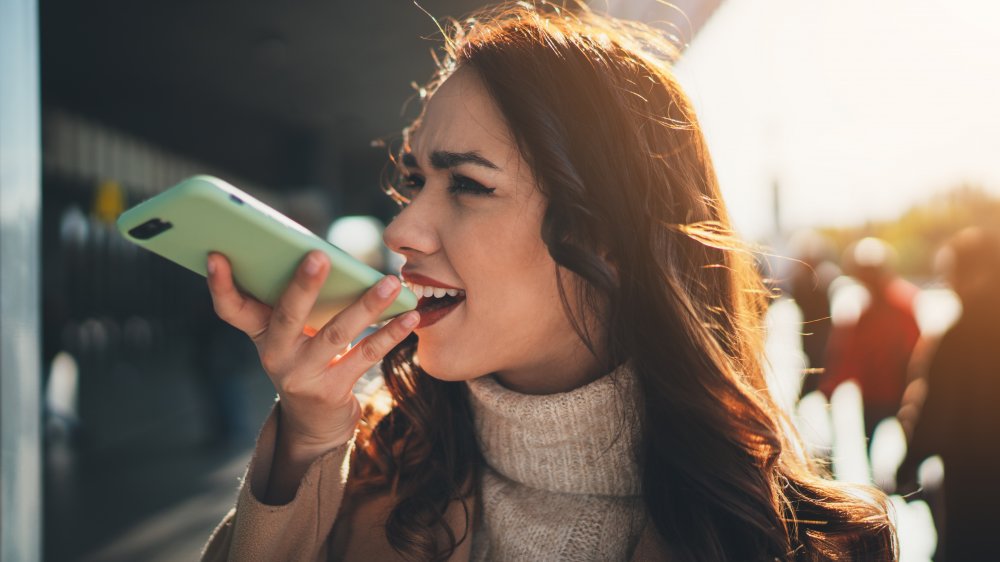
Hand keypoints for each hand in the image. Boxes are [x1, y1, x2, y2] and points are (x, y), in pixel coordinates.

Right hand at [206, 250, 417, 456]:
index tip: (216, 256)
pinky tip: (410, 316)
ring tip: (390, 282)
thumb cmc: (305, 358)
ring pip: (336, 334)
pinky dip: (391, 334)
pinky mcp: (332, 390)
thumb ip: (297, 301)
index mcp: (260, 333)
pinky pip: (365, 356)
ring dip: (366, 306)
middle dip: (303, 285)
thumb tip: (324, 254)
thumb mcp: (290, 334)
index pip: (230, 308)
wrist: (314, 423)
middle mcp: (275, 355)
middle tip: (320, 255)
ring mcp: (302, 375)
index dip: (220, 284)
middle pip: (287, 315)